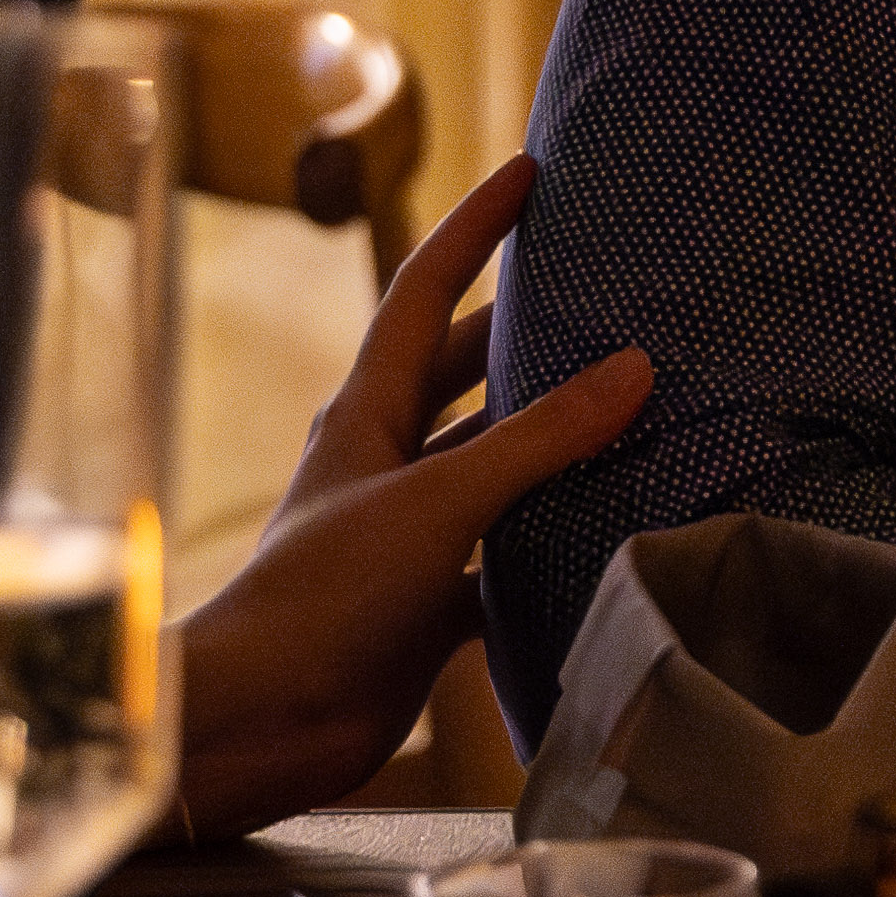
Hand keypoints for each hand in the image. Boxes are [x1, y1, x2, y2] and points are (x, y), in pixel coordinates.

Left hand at [173, 152, 656, 824]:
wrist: (259, 723)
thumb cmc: (323, 597)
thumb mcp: (437, 501)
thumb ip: (537, 439)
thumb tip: (633, 368)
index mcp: (365, 414)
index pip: (425, 291)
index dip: (476, 228)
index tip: (530, 173)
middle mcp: (383, 462)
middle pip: (464, 373)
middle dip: (526, 331)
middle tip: (605, 293)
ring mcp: (406, 535)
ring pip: (492, 465)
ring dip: (552, 441)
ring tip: (636, 408)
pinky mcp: (425, 605)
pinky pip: (504, 554)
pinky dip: (553, 539)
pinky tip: (610, 532)